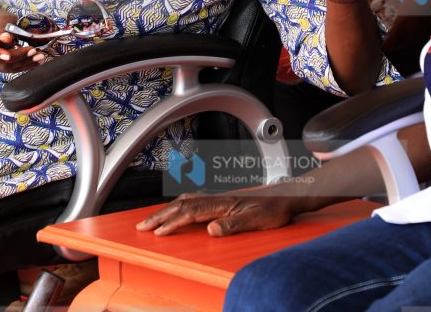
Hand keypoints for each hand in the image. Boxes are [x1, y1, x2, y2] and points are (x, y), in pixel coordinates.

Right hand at [0, 11, 43, 72]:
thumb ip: (3, 27)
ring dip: (25, 64)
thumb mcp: (1, 17)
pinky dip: (25, 66)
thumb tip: (5, 39)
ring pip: (7, 68)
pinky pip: (11, 68)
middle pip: (0, 62)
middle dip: (20, 59)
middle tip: (36, 52)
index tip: (22, 50)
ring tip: (40, 56)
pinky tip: (36, 61)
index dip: (5, 54)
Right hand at [136, 193, 298, 236]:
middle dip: (160, 216)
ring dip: (167, 210)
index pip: (190, 212)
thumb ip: (234, 224)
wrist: (288, 196)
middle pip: (182, 205)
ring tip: (151, 220)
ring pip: (186, 202)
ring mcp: (219, 198)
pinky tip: (176, 210)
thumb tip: (211, 229)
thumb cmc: (275, 209)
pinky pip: (194, 202)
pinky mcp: (223, 201)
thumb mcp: (257, 220)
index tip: (157, 232)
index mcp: (223, 203)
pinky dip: (179, 206)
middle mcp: (218, 198)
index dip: (172, 222)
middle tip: (141, 226)